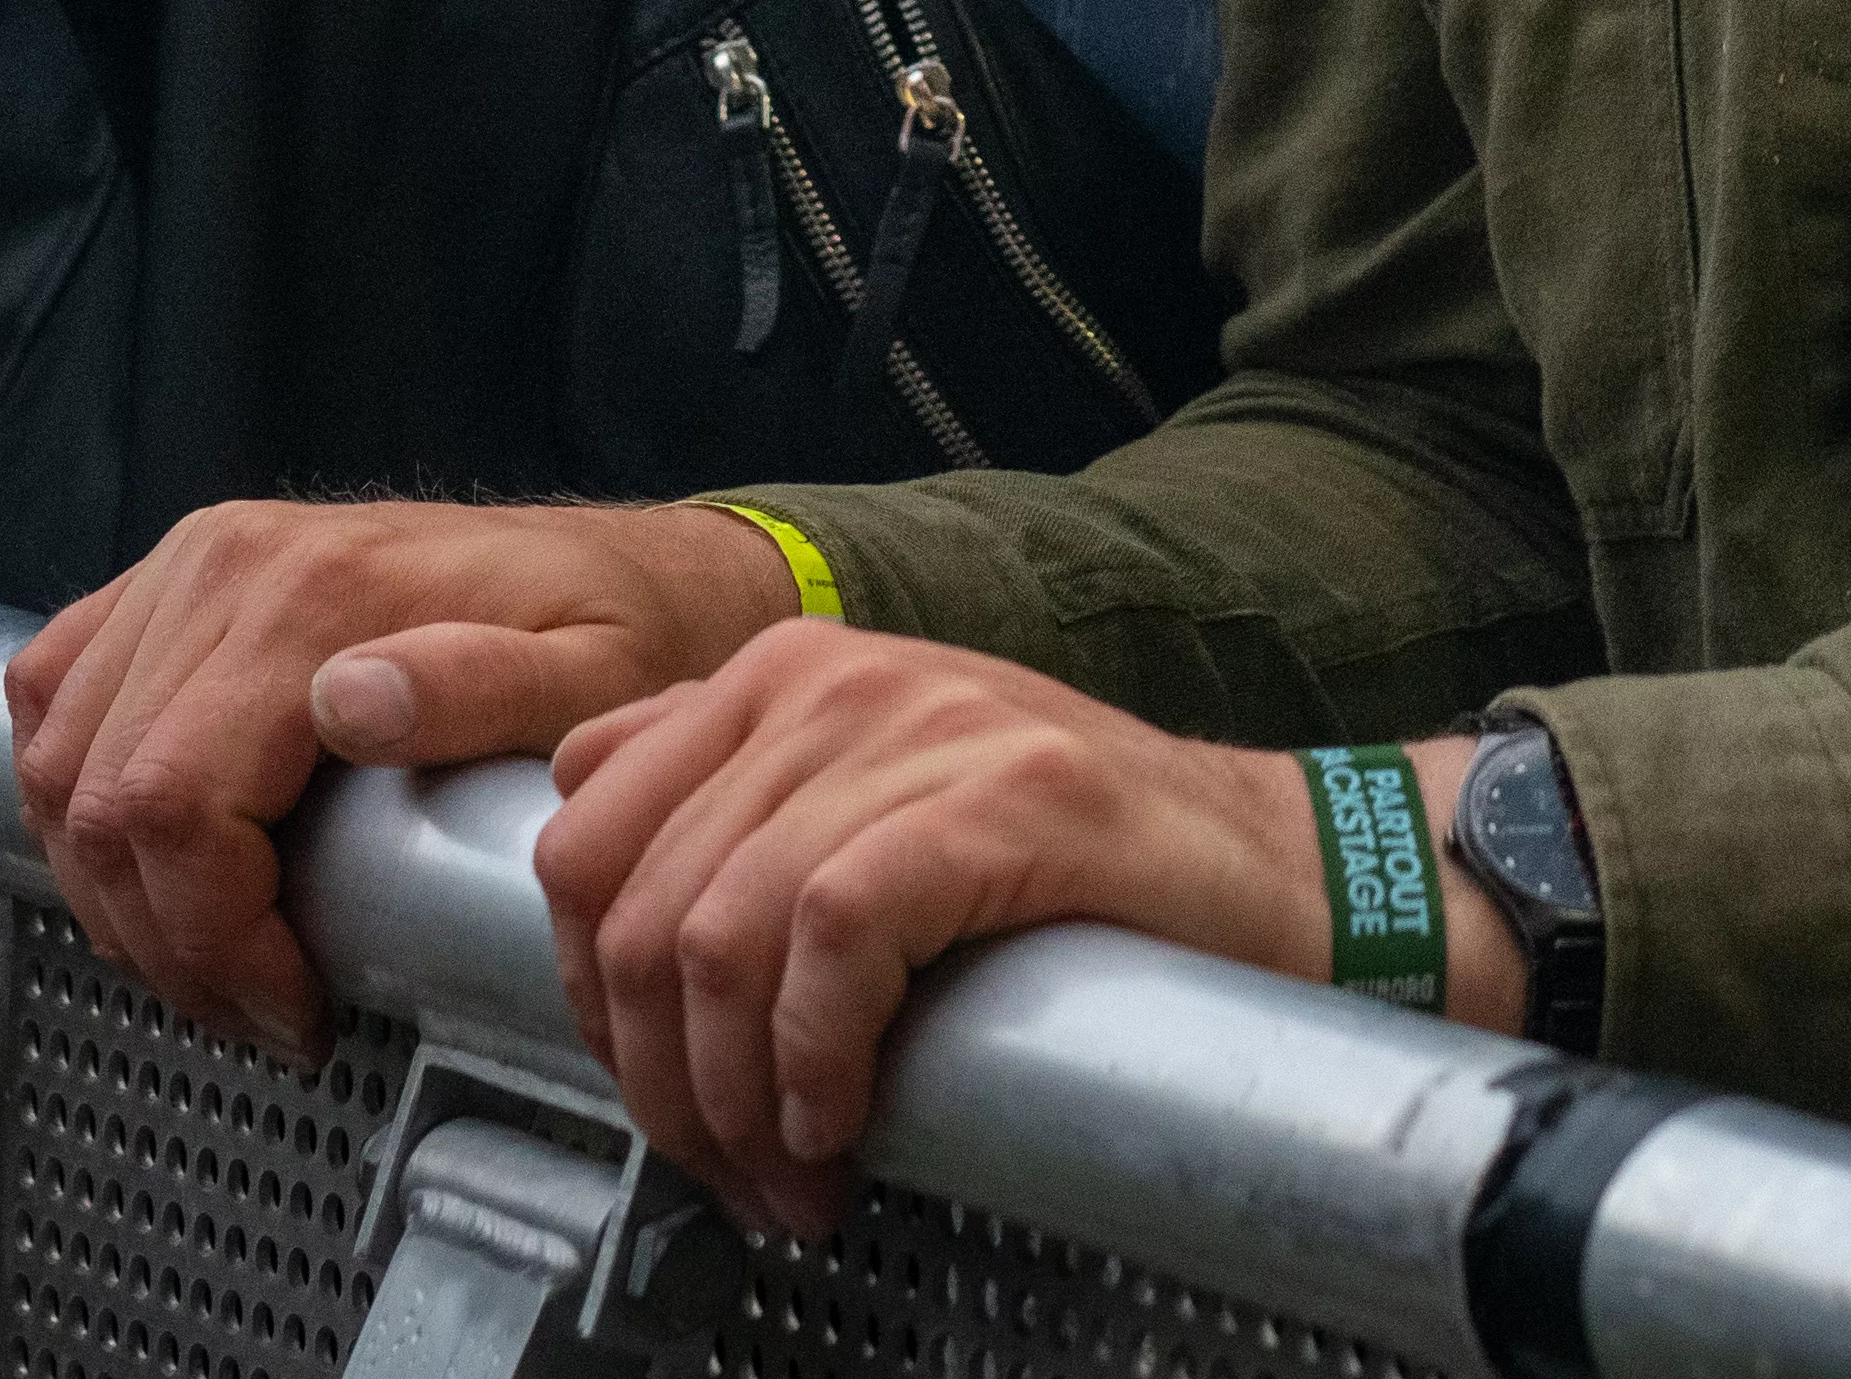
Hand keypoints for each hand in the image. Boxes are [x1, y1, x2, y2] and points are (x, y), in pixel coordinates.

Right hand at [3, 494, 799, 1057]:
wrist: (636, 570)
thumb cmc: (625, 636)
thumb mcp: (597, 675)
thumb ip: (481, 688)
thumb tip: (345, 702)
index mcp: (315, 593)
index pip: (172, 806)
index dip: (210, 942)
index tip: (291, 1012)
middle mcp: (228, 563)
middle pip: (102, 798)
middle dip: (167, 941)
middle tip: (260, 1010)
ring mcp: (191, 565)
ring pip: (60, 761)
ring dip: (113, 889)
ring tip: (221, 957)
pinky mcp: (174, 583)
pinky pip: (57, 692)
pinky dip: (79, 797)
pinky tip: (152, 863)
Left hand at [529, 629, 1393, 1236]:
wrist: (1274, 869)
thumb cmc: (1074, 868)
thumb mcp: (873, 806)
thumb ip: (741, 818)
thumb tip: (598, 913)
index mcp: (777, 676)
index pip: (576, 838)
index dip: (583, 1000)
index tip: (654, 1096)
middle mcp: (829, 677)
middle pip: (630, 906)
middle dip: (656, 1079)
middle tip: (729, 1172)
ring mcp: (918, 724)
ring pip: (712, 934)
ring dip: (732, 1099)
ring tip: (793, 1174)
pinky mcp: (1000, 794)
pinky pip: (828, 940)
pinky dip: (812, 1058)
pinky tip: (844, 1120)